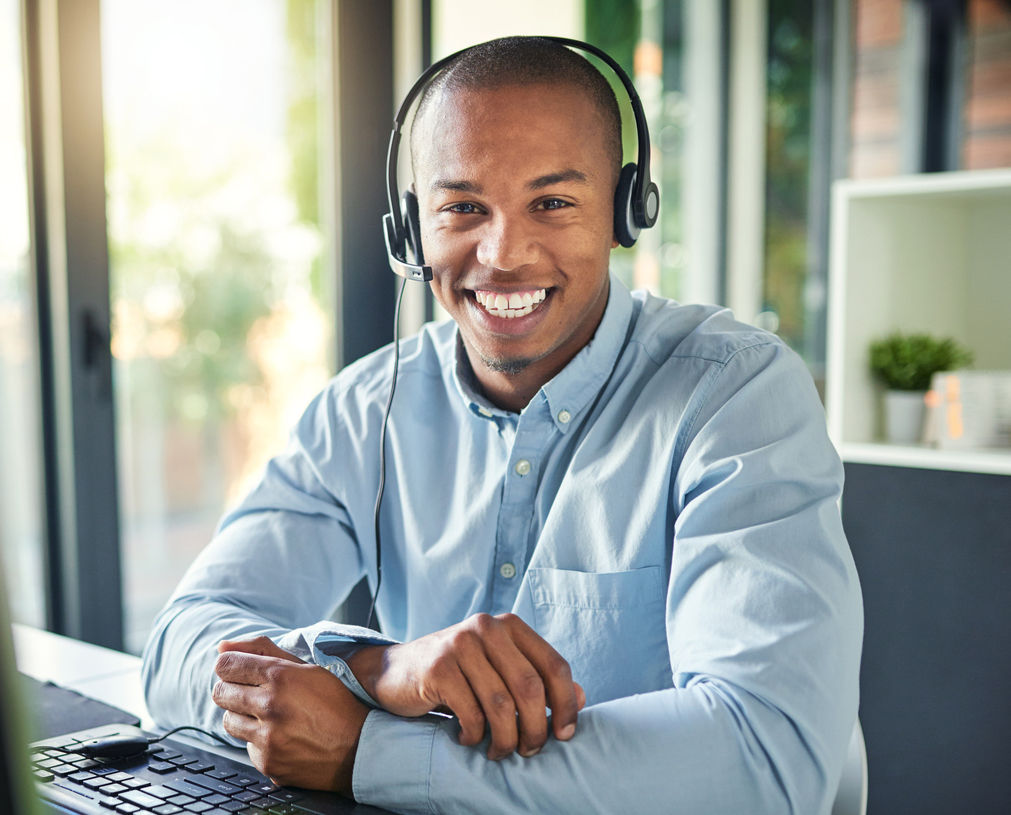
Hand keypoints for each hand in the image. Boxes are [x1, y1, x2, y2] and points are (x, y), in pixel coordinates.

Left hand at [212, 636, 369, 794]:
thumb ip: (263, 650)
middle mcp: (270, 706)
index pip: (226, 664)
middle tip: (252, 693)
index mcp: (280, 676)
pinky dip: (258, 742)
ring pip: (228, 721)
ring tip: (267, 716)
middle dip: (232, 689)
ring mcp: (267, 738)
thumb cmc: (334, 703)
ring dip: (242, 716)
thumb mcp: (306, 668)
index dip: (229, 665)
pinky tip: (281, 738)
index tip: (236, 670)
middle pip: (220, 692)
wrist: (358, 748)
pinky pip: (246, 747)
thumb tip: (222, 646)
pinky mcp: (266, 763)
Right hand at [347, 612, 585, 760]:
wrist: (397, 672)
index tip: (565, 733)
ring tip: (499, 752)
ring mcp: (460, 644)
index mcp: (510, 626)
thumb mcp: (499, 670)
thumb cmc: (457, 674)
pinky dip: (475, 735)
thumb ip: (538, 679)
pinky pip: (471, 713)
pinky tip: (469, 738)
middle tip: (530, 750)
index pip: (554, 665)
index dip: (566, 703)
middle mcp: (487, 628)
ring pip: (501, 704)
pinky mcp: (438, 666)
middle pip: (530, 687)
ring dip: (505, 739)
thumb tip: (582, 698)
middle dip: (535, 728)